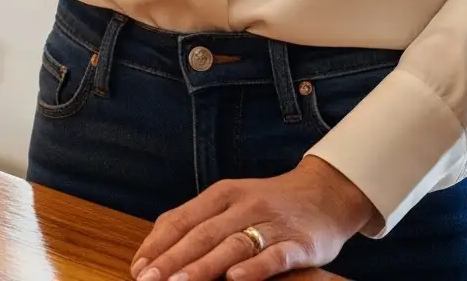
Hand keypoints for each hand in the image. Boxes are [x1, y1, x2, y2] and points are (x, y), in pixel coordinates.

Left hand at [132, 157, 372, 280]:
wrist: (329, 193)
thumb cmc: (270, 204)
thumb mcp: (231, 203)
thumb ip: (197, 222)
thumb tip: (154, 249)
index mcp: (222, 195)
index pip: (182, 220)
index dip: (158, 245)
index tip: (138, 269)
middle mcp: (245, 205)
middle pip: (203, 234)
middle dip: (173, 260)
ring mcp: (273, 224)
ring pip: (233, 245)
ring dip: (204, 266)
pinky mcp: (300, 243)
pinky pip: (275, 256)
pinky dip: (255, 268)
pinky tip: (236, 279)